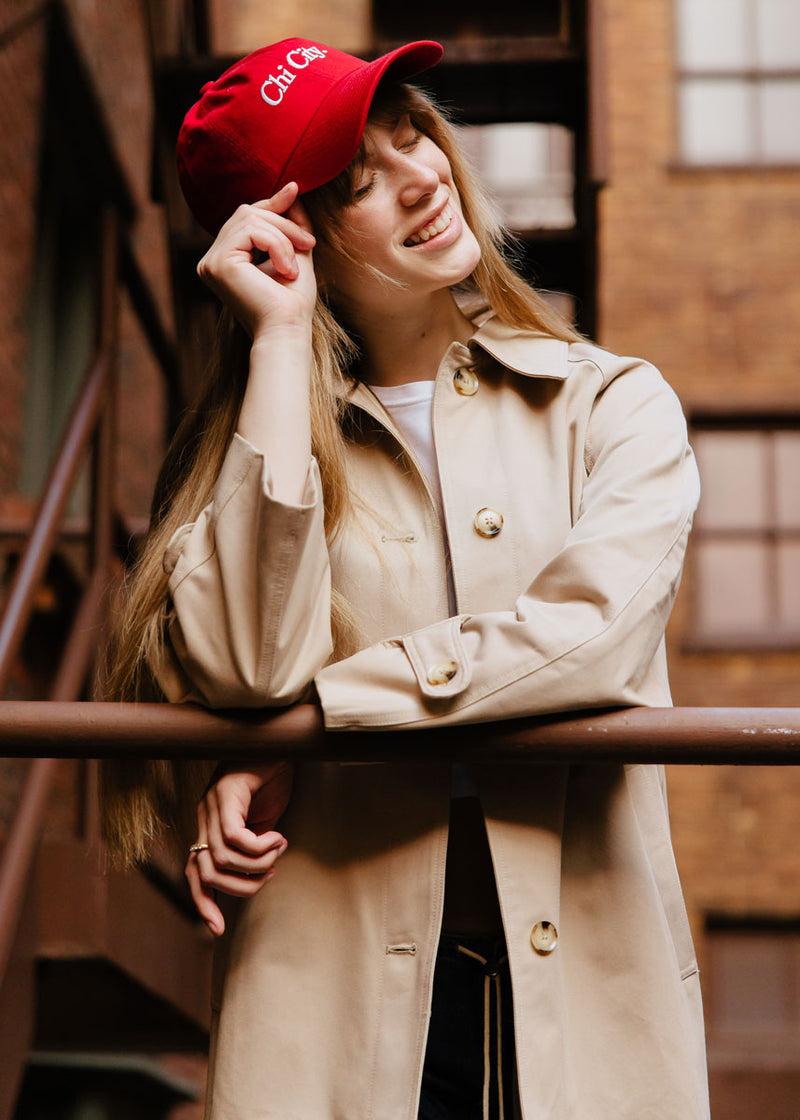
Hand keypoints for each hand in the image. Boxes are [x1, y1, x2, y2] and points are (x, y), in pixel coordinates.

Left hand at [185, 760, 293, 935]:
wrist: (279, 742)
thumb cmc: (273, 779)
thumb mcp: (262, 823)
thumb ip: (252, 847)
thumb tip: (256, 876)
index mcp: (209, 826)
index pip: (194, 873)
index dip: (203, 903)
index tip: (218, 931)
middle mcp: (204, 816)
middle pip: (208, 873)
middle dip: (242, 887)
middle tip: (269, 874)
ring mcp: (213, 804)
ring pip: (223, 858)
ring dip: (257, 864)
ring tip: (278, 850)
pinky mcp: (227, 792)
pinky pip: (236, 837)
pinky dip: (259, 847)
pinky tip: (277, 837)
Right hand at [197, 182, 316, 337]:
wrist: (287, 331)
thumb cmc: (292, 303)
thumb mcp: (295, 255)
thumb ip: (290, 226)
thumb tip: (291, 190)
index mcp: (226, 259)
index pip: (246, 219)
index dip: (271, 203)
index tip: (295, 189)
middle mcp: (212, 259)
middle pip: (247, 213)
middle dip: (283, 222)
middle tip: (310, 244)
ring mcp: (211, 261)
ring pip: (250, 218)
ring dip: (283, 236)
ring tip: (296, 265)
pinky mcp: (217, 263)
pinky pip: (251, 230)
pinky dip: (277, 244)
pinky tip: (287, 269)